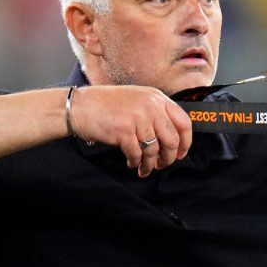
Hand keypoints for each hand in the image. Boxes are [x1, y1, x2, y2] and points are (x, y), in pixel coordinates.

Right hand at [69, 86, 191, 177]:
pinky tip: (131, 162)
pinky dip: (135, 162)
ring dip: (150, 164)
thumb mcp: (137, 100)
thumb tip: (171, 137)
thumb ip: (155, 113)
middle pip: (172, 139)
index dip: (185, 142)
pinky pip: (137, 154)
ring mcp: (138, 117)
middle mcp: (151, 106)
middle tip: (162, 164)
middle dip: (168, 158)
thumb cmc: (106, 105)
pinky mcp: (124, 130)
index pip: (184, 122)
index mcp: (157, 98)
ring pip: (154, 150)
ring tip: (144, 168)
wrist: (80, 106)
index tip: (180, 153)